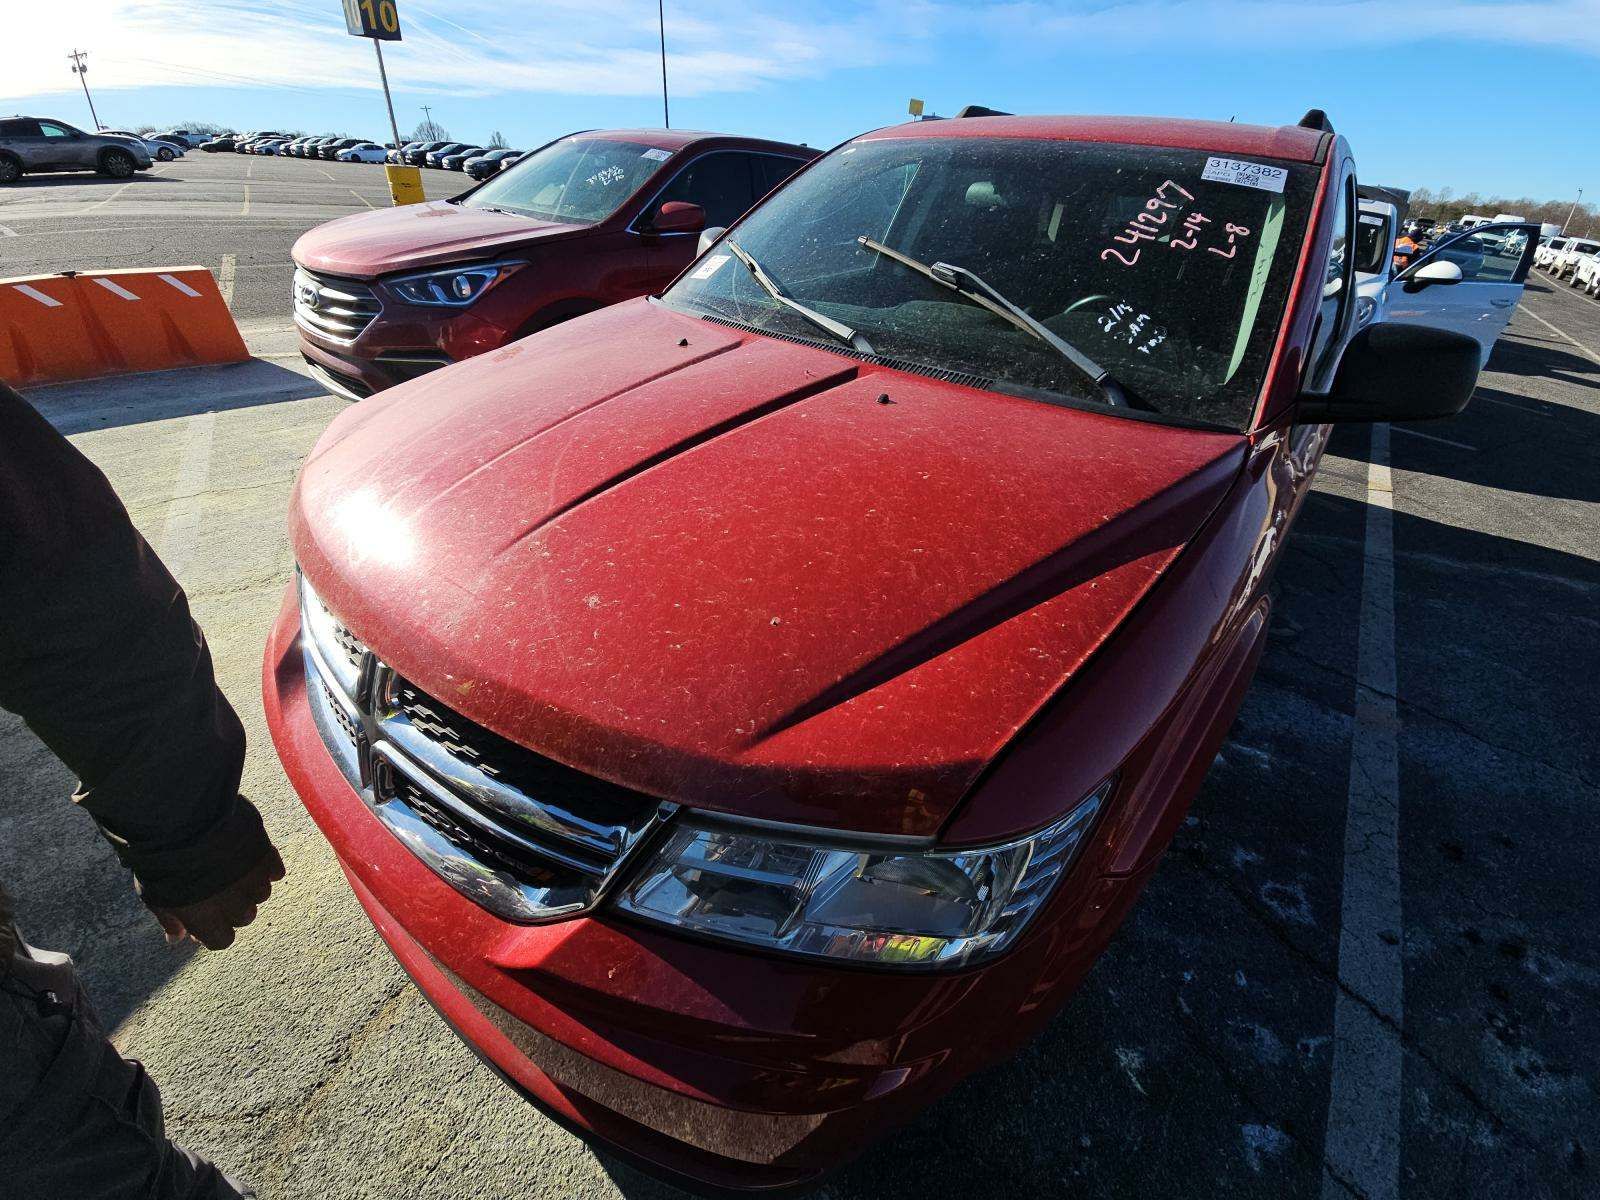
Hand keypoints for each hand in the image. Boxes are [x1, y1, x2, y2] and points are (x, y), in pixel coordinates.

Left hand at [149, 843, 285, 949]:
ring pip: (262, 893)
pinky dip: (265, 867)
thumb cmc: (162, 861)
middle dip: (233, 907)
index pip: (223, 941)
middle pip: (245, 917)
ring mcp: (252, 879)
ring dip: (250, 886)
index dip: (215, 930)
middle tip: (218, 888)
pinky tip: (249, 857)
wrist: (180, 820)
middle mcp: (235, 905)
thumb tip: (176, 939)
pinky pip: (275, 871)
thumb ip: (170, 919)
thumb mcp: (155, 896)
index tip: (206, 917)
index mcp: (206, 920)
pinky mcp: (265, 855)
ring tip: (232, 868)